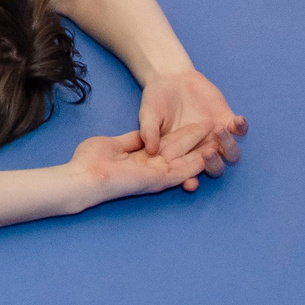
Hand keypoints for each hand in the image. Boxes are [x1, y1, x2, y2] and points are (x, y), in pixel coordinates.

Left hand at [71, 130, 211, 202]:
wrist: (82, 177)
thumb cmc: (90, 162)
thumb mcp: (114, 144)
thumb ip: (133, 140)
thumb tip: (146, 136)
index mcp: (145, 159)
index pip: (170, 145)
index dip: (186, 135)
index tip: (200, 123)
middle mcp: (155, 168)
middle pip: (184, 153)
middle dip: (201, 141)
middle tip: (218, 128)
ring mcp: (158, 175)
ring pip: (189, 162)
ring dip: (205, 152)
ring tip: (222, 139)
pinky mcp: (158, 180)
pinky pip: (183, 171)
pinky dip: (198, 163)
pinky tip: (211, 154)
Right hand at [138, 69, 246, 175]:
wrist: (170, 78)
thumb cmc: (156, 101)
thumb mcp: (148, 115)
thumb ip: (149, 131)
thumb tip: (150, 149)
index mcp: (182, 154)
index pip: (189, 173)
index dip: (190, 181)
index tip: (190, 184)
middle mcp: (203, 149)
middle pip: (216, 168)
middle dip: (214, 164)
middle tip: (207, 153)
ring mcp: (217, 137)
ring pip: (232, 153)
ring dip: (228, 146)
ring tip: (217, 129)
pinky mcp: (227, 120)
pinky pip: (240, 130)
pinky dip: (241, 127)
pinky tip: (237, 120)